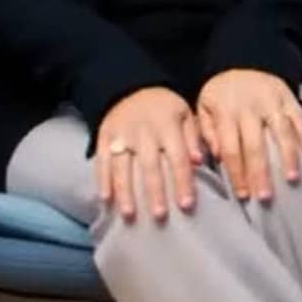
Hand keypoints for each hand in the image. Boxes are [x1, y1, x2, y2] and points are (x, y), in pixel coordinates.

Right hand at [92, 87, 199, 222]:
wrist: (129, 86)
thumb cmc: (163, 107)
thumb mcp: (184, 113)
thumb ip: (193, 137)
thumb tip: (199, 161)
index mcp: (167, 126)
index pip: (177, 158)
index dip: (182, 182)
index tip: (187, 205)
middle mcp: (144, 132)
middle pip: (149, 165)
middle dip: (154, 191)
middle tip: (159, 216)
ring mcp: (121, 135)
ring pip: (123, 166)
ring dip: (125, 191)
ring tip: (129, 215)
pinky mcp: (104, 137)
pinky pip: (102, 160)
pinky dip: (102, 179)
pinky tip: (105, 199)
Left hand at [196, 68, 301, 201]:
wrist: (244, 58)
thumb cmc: (222, 92)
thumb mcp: (203, 106)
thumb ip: (206, 131)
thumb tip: (216, 157)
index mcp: (226, 112)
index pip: (231, 148)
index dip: (237, 173)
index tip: (242, 195)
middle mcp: (250, 108)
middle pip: (255, 145)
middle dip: (260, 172)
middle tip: (265, 197)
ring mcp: (271, 103)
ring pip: (281, 132)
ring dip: (287, 157)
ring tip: (291, 179)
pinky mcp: (288, 98)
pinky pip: (299, 118)